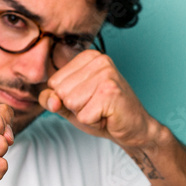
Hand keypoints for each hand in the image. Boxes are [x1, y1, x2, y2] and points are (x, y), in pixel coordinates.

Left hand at [38, 50, 154, 148]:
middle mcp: (98, 60)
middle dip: (75, 107)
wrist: (134, 128)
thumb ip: (52, 99)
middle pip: (61, 91)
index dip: (67, 99)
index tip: (88, 99)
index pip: (53, 82)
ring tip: (102, 110)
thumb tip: (51, 100)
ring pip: (71, 103)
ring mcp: (106, 74)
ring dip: (84, 115)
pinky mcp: (110, 92)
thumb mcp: (70, 105)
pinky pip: (83, 116)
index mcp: (87, 57)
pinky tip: (107, 116)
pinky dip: (93, 122)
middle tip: (97, 106)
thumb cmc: (103, 114)